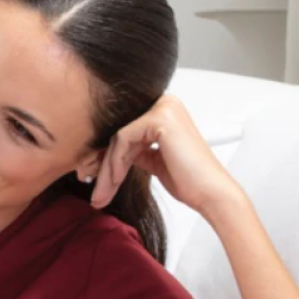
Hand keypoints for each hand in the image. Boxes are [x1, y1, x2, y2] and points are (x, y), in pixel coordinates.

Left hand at [90, 95, 240, 216]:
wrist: (210, 193)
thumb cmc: (188, 182)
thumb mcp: (154, 161)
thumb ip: (136, 151)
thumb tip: (109, 154)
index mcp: (163, 111)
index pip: (123, 130)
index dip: (104, 154)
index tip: (91, 176)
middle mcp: (164, 103)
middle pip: (118, 133)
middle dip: (99, 162)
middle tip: (88, 185)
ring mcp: (163, 108)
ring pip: (117, 139)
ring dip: (105, 170)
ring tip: (99, 195)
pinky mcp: (159, 119)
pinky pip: (123, 141)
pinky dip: (115, 164)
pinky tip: (114, 182)